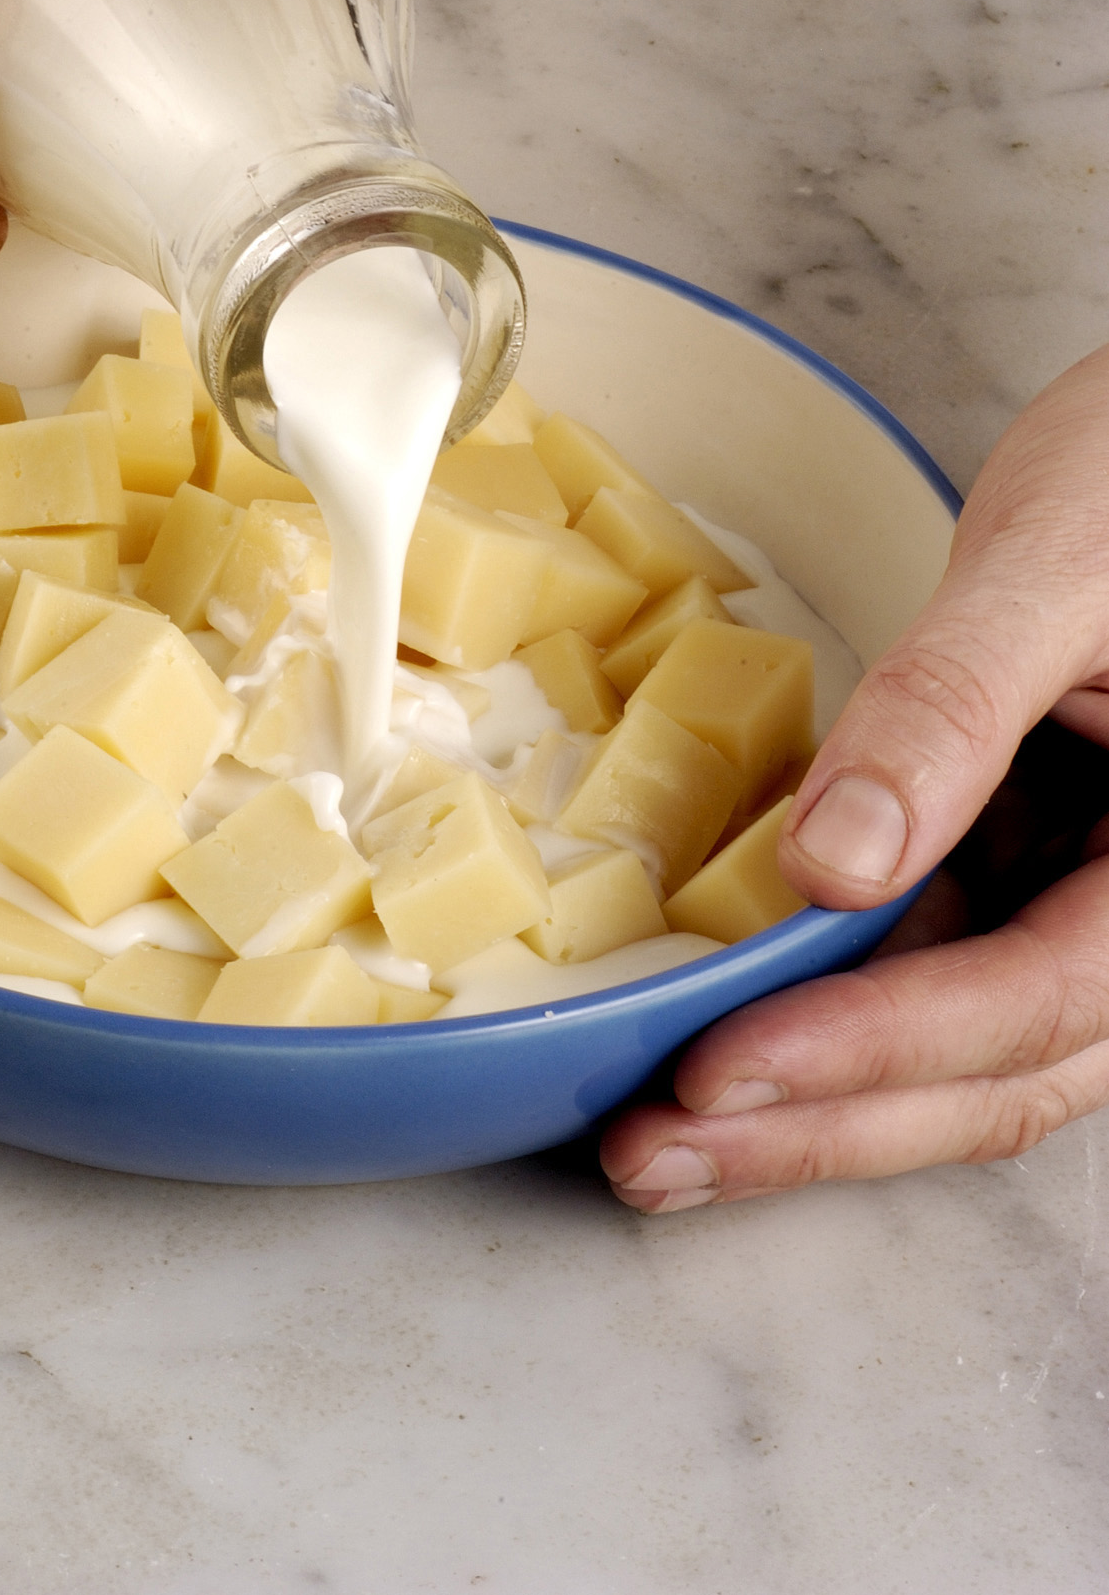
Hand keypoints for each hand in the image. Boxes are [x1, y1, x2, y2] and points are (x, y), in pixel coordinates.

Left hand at [602, 345, 1108, 1208]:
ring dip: (815, 1096)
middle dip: (820, 1124)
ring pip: (960, 1044)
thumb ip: (955, 707)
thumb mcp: (1057, 570)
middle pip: (994, 1070)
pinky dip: (831, 1006)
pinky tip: (726, 1025)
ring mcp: (1082, 896)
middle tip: (656, 1151)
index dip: (876, 1050)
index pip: (1035, 1006)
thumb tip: (835, 859)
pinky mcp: (1024, 866)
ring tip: (661, 1130)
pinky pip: (934, 963)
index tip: (725, 1069)